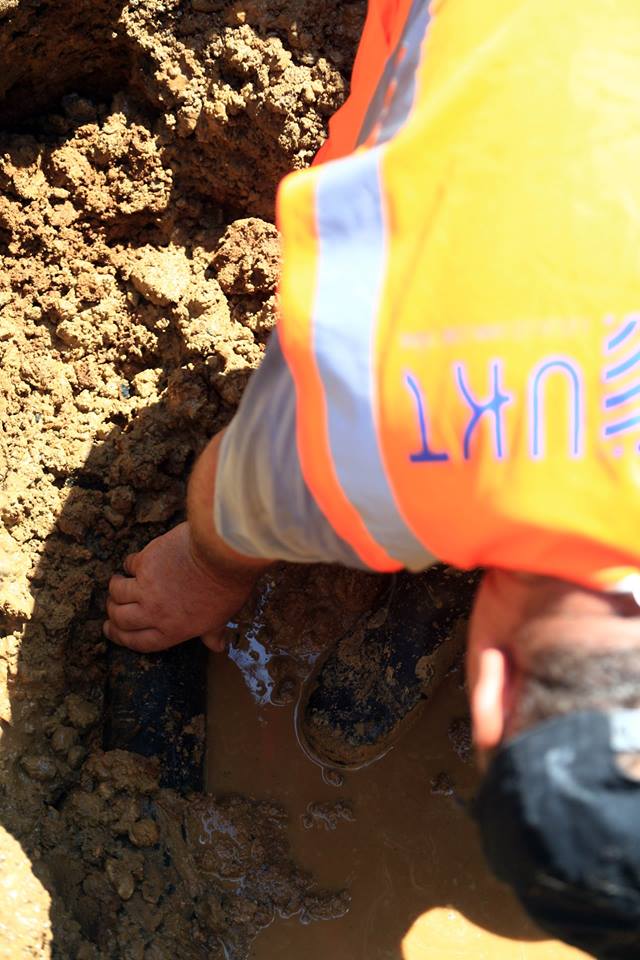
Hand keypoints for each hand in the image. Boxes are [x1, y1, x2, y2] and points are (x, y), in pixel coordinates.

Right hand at [104, 522, 256, 652]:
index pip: (137, 641)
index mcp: (171, 630)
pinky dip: (130, 564)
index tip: (110, 631)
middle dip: (112, 614)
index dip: (120, 638)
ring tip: (117, 583)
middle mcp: (153, 612)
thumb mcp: (222, 618)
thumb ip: (212, 634)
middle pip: (120, 618)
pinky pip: (129, 565)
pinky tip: (135, 562)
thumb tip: (218, 647)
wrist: (221, 554)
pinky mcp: (145, 561)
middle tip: (111, 608)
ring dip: (115, 589)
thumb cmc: (226, 588)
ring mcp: (146, 586)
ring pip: (117, 592)